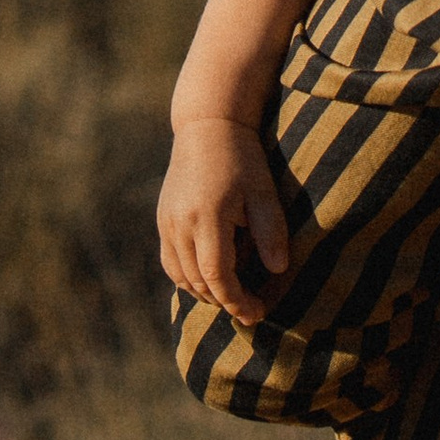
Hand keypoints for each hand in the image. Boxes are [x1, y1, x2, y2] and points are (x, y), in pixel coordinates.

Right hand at [157, 116, 290, 322]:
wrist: (206, 126)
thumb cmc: (241, 158)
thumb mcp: (263, 191)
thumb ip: (271, 232)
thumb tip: (277, 270)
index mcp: (206, 217)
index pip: (217, 276)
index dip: (237, 300)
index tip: (257, 312)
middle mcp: (180, 224)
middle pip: (198, 282)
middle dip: (225, 300)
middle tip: (251, 307)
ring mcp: (166, 222)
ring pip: (181, 277)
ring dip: (206, 292)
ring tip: (233, 293)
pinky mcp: (162, 219)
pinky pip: (170, 263)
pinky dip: (188, 278)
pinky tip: (209, 277)